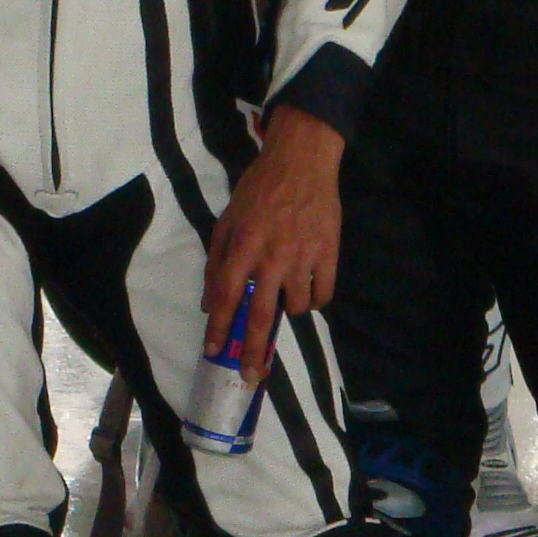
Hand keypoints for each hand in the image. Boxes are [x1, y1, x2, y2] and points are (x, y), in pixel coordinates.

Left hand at [200, 104, 345, 372]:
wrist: (302, 161)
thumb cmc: (259, 187)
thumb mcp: (228, 218)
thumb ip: (217, 260)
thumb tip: (207, 301)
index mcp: (243, 247)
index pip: (226, 296)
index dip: (218, 327)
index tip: (213, 351)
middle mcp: (272, 258)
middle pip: (261, 316)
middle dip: (253, 351)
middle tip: (251, 375)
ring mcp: (304, 258)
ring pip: (296, 307)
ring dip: (287, 309)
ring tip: (284, 295)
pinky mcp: (330, 255)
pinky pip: (324, 294)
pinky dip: (315, 299)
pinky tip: (308, 291)